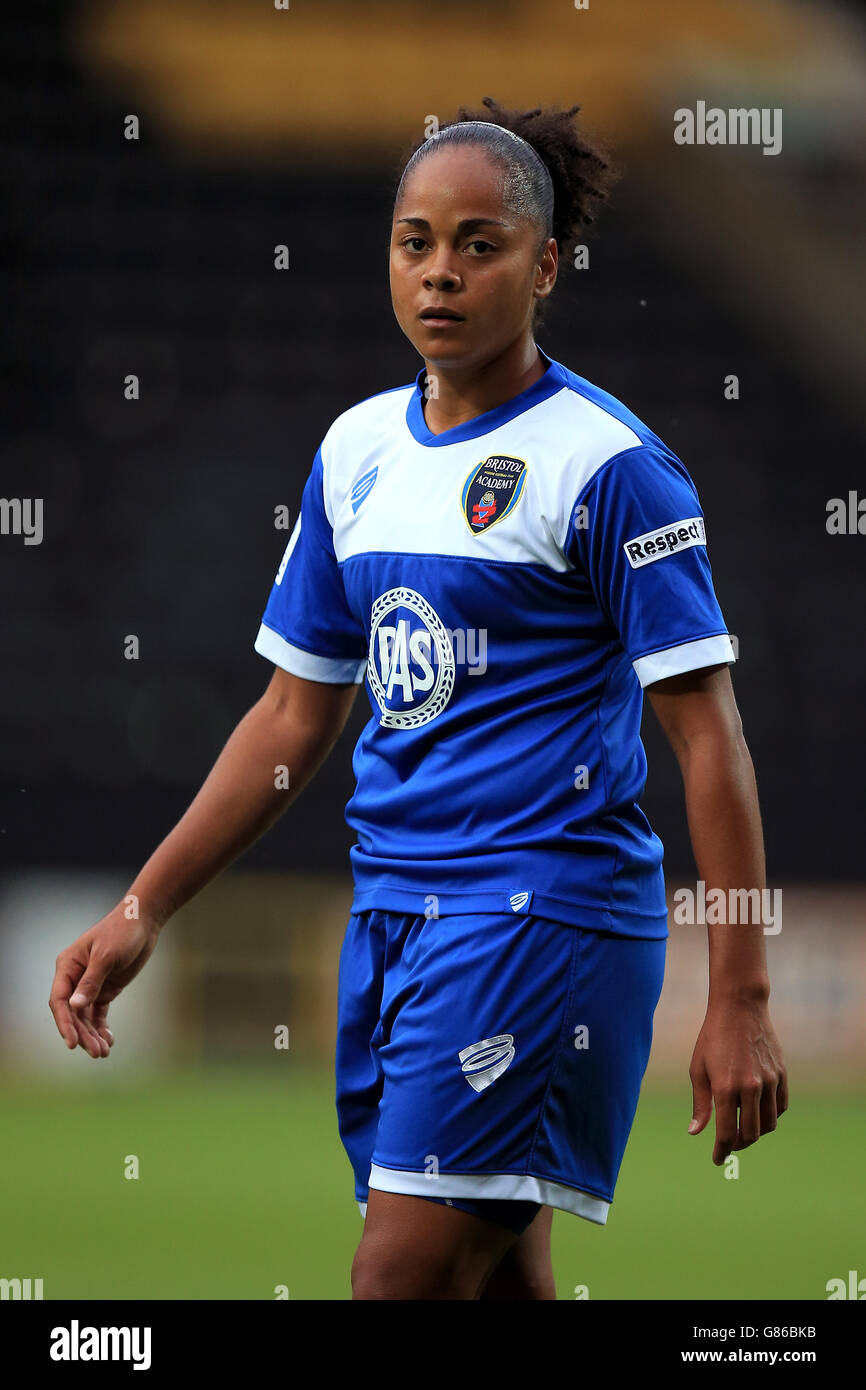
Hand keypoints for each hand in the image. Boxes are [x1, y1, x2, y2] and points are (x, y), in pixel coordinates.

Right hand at [49, 904, 161, 1058]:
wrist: (143, 922)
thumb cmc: (121, 933)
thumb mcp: (106, 956)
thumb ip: (91, 982)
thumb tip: (74, 1006)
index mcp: (68, 966)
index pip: (60, 1001)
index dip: (65, 1023)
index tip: (72, 1043)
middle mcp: (75, 978)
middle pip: (73, 1013)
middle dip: (82, 1034)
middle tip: (96, 1053)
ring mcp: (90, 985)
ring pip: (85, 1016)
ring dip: (92, 1034)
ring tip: (103, 1052)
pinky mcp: (106, 988)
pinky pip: (99, 1013)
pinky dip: (102, 1027)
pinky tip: (109, 1040)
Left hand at [688, 995, 787, 1164]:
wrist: (739, 1008)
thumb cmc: (712, 1038)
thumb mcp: (698, 1069)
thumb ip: (700, 1104)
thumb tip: (696, 1132)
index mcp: (725, 1087)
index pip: (727, 1134)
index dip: (721, 1151)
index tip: (717, 1159)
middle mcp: (750, 1087)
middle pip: (750, 1134)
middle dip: (738, 1145)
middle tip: (729, 1145)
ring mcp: (770, 1081)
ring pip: (768, 1124)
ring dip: (755, 1133)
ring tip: (743, 1130)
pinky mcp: (782, 1075)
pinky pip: (780, 1107)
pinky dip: (770, 1117)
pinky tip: (758, 1113)